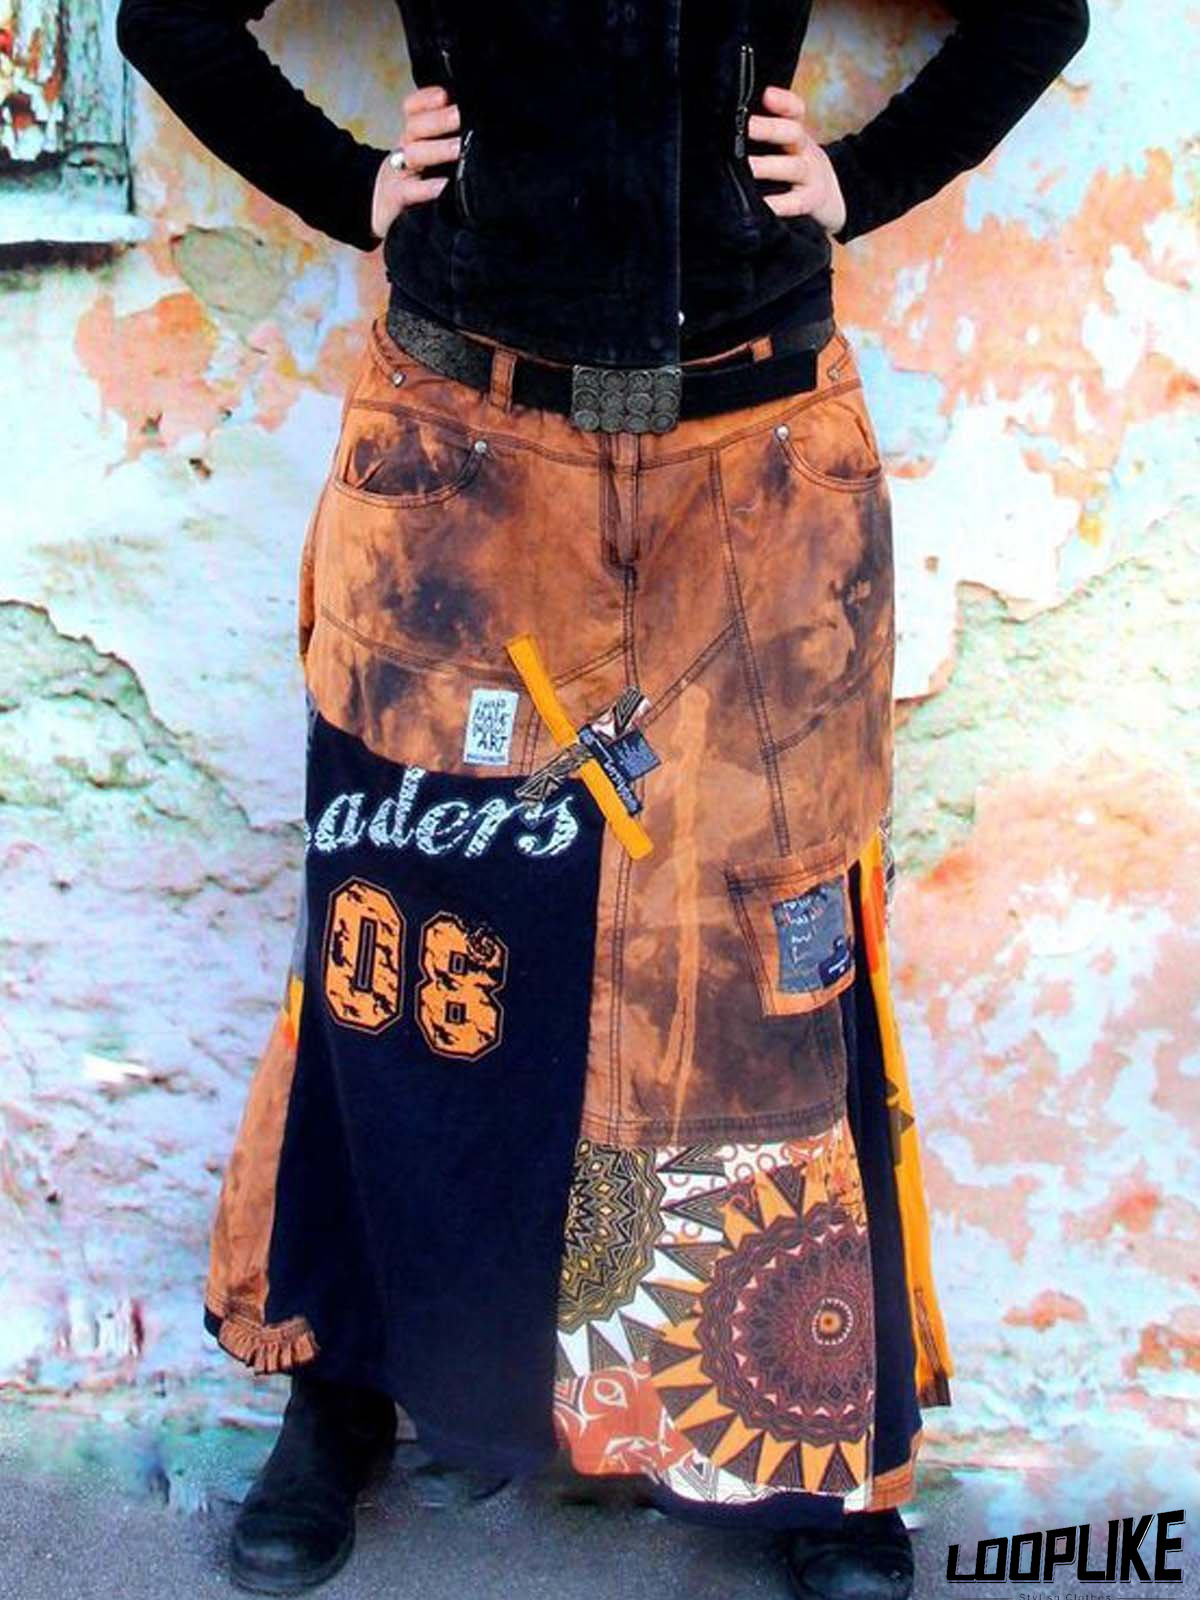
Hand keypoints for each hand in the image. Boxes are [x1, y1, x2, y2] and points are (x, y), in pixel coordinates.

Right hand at [370, 84, 458, 240]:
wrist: (382, 217)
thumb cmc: (416, 188)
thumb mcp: (427, 160)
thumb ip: (445, 143)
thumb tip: (476, 129)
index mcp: (413, 138)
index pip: (414, 109)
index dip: (427, 99)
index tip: (446, 95)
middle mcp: (405, 151)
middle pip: (415, 127)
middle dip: (439, 120)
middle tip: (461, 116)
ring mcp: (398, 174)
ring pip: (414, 154)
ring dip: (439, 149)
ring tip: (460, 149)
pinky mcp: (394, 199)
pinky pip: (408, 191)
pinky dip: (426, 188)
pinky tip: (443, 186)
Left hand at [746, 84, 846, 237]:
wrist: (831, 202)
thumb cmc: (795, 173)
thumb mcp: (789, 149)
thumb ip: (766, 137)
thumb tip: (727, 128)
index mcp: (797, 135)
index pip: (795, 111)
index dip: (783, 101)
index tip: (765, 94)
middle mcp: (806, 151)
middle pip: (793, 133)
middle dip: (769, 129)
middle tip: (745, 128)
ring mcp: (811, 177)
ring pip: (793, 167)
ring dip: (769, 166)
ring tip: (748, 167)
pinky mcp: (811, 202)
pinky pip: (795, 203)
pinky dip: (780, 204)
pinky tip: (763, 205)